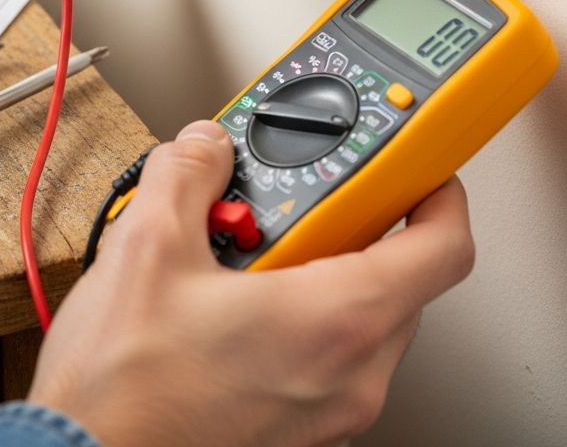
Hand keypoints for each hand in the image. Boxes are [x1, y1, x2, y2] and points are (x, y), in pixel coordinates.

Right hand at [29, 122, 474, 446]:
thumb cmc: (124, 386)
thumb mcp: (147, 242)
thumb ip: (188, 172)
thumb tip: (207, 146)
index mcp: (335, 319)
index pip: (442, 248)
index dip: (437, 193)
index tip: (414, 166)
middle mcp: (348, 374)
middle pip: (396, 277)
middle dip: (347, 223)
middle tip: (290, 197)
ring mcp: (327, 411)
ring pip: (359, 317)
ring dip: (316, 269)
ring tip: (242, 248)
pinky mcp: (297, 429)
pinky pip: (326, 355)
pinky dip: (296, 314)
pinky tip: (228, 299)